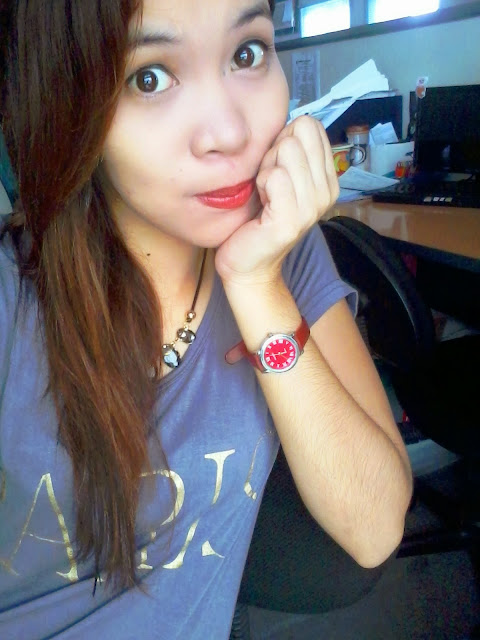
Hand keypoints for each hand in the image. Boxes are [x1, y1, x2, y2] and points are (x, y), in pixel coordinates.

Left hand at [215, 116, 338, 286]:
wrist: (248, 263)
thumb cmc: (257, 217)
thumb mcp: (280, 176)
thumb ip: (290, 150)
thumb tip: (292, 119)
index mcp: (328, 178)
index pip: (311, 125)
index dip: (284, 140)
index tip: (275, 169)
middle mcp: (327, 191)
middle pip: (298, 133)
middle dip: (274, 153)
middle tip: (267, 184)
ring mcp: (312, 207)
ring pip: (286, 151)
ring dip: (265, 170)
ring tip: (264, 195)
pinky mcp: (292, 219)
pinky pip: (274, 176)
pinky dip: (260, 185)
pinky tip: (260, 205)